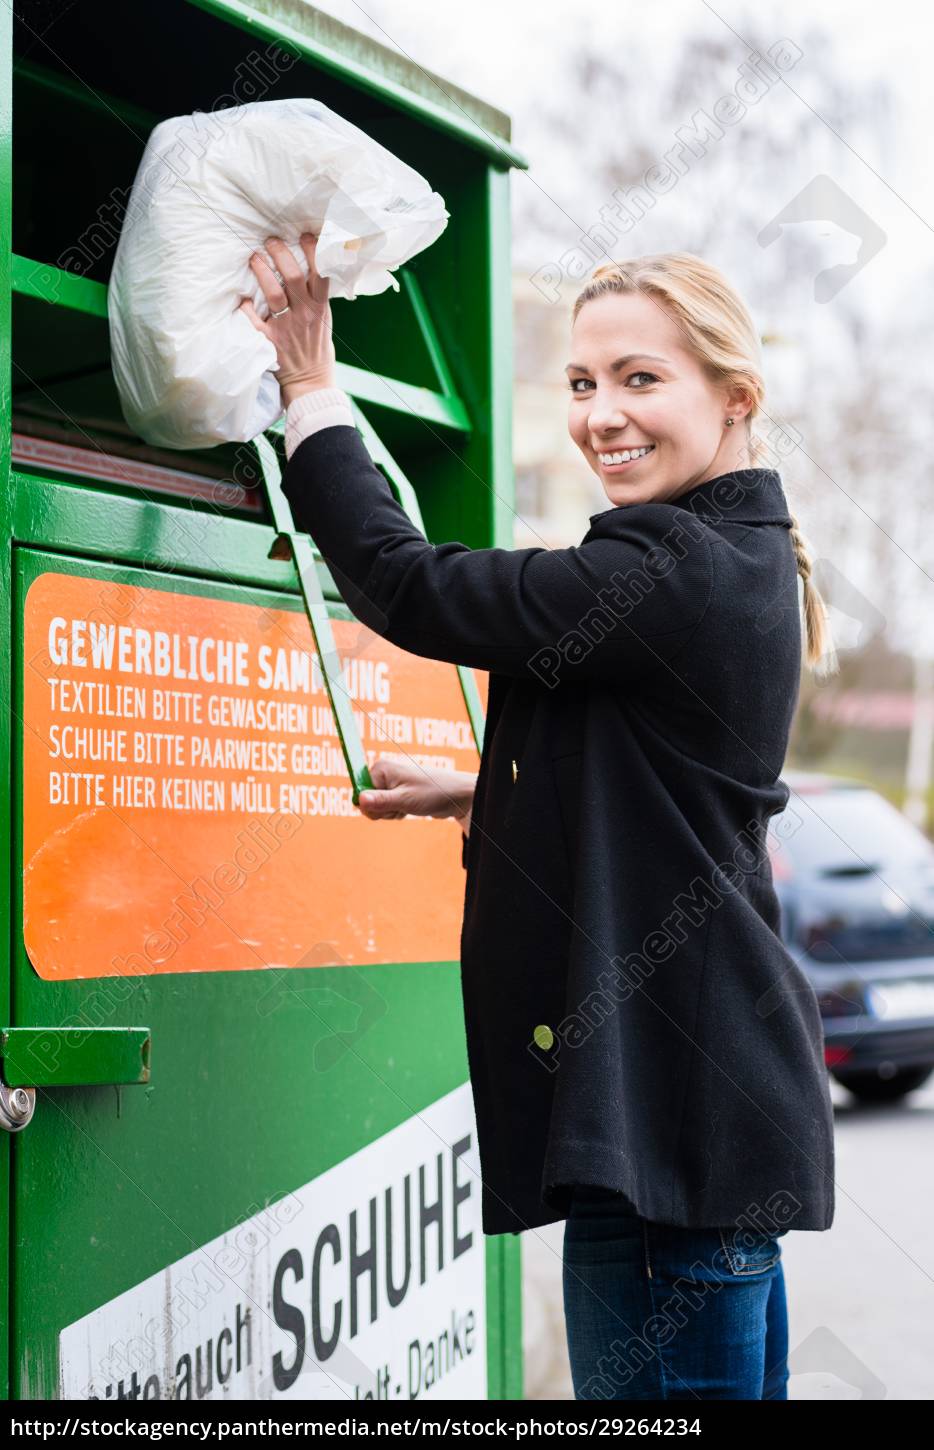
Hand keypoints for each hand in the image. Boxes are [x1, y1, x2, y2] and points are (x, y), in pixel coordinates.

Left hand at [239, 233, 336, 406]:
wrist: (312, 383)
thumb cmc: (317, 348)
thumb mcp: (325, 320)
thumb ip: (316, 297)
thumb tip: (308, 268)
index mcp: (320, 308)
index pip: (320, 273)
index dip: (313, 250)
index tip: (303, 234)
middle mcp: (304, 315)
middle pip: (292, 276)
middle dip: (280, 253)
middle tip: (271, 240)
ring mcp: (287, 328)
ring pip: (273, 293)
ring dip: (261, 271)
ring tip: (254, 257)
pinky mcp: (271, 341)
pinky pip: (254, 321)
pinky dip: (246, 308)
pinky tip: (242, 298)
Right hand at [357, 756, 475, 835]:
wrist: (455, 796)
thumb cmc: (433, 793)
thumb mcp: (406, 800)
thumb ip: (381, 801)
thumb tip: (359, 800)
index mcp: (380, 768)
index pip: (360, 794)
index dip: (372, 806)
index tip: (389, 806)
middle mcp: (383, 773)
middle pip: (367, 802)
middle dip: (383, 811)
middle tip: (402, 806)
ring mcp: (389, 782)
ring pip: (377, 808)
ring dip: (392, 812)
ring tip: (409, 805)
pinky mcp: (396, 792)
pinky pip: (387, 809)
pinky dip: (397, 812)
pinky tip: (409, 807)